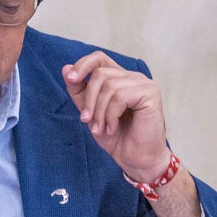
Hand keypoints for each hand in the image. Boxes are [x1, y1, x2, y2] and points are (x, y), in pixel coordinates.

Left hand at [62, 51, 169, 182]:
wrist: (135, 158)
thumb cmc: (115, 136)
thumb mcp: (89, 112)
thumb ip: (79, 91)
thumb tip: (65, 69)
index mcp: (119, 78)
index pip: (99, 58)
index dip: (82, 64)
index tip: (70, 78)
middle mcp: (132, 77)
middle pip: (99, 73)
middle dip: (88, 100)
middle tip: (86, 120)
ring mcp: (144, 84)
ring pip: (108, 86)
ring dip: (99, 111)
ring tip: (101, 128)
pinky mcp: (151, 94)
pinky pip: (120, 96)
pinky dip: (111, 115)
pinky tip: (113, 128)